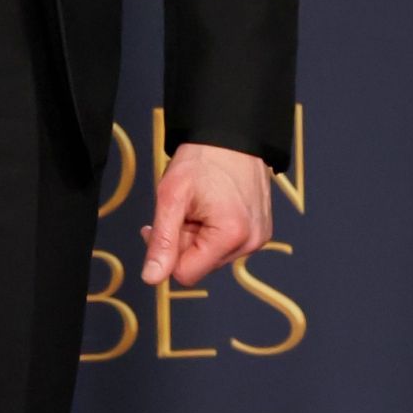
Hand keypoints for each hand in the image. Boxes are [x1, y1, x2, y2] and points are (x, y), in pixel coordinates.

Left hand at [140, 142, 271, 286]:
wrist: (231, 135)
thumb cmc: (203, 159)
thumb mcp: (171, 197)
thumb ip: (162, 241)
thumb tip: (152, 277)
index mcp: (232, 236)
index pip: (186, 274)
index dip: (168, 252)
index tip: (163, 225)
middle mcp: (251, 242)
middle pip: (199, 264)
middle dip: (183, 240)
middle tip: (180, 210)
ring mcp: (259, 237)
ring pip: (210, 255)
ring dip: (197, 234)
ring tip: (198, 205)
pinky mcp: (260, 231)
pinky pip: (225, 245)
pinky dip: (212, 230)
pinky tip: (211, 207)